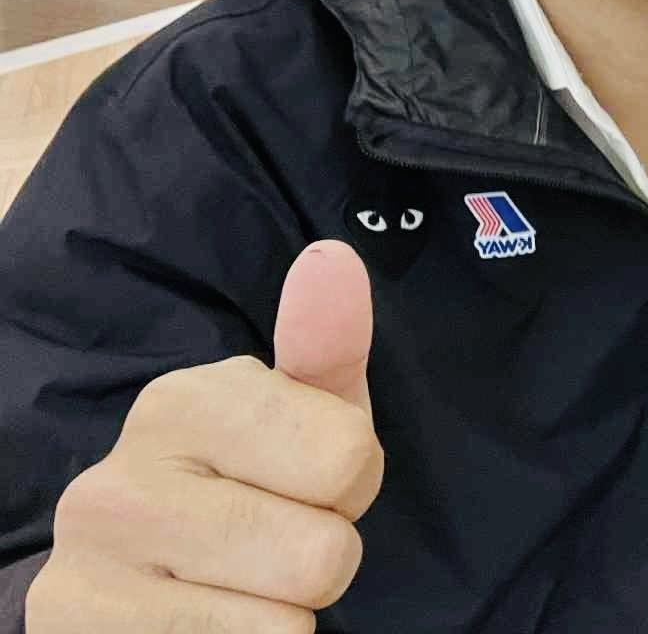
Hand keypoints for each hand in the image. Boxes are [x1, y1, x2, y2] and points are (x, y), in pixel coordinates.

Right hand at [27, 242, 383, 631]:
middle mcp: (116, 487)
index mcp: (180, 403)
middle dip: (322, 559)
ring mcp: (87, 579)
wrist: (140, 590)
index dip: (353, 484)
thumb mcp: (307, 411)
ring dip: (285, 618)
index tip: (307, 480)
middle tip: (272, 545)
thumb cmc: (251, 484)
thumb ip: (327, 344)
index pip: (350, 459)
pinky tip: (206, 627)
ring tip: (238, 587)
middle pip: (323, 555)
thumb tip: (331, 259)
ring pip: (283, 627)